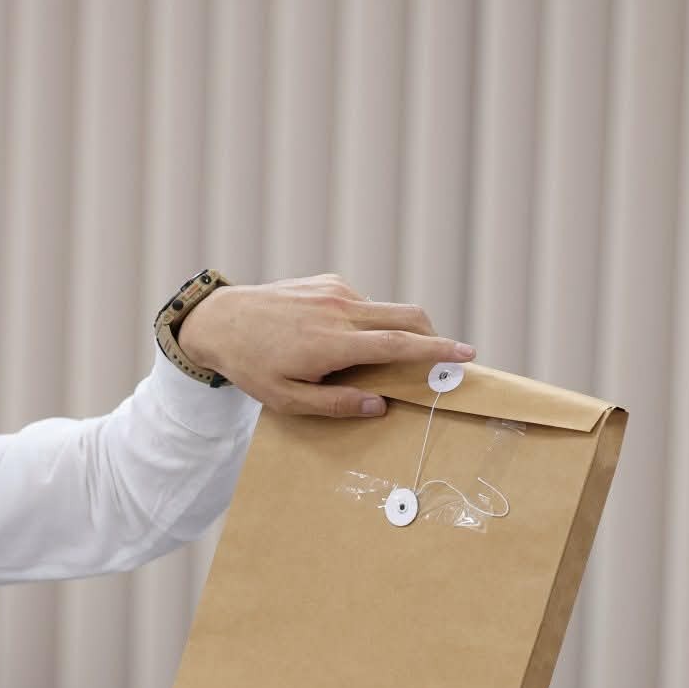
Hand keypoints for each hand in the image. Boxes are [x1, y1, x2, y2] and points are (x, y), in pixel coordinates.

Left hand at [175, 273, 474, 416]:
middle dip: (433, 334)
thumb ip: (335, 405)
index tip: (468, 354)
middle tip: (444, 356)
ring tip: (372, 359)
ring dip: (394, 332)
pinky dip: (367, 321)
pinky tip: (340, 339)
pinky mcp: (328, 281)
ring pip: (386, 310)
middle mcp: (339, 310)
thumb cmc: (252, 366)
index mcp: (333, 343)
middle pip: (407, 316)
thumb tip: (379, 406)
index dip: (438, 350)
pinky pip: (362, 303)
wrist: (220, 320)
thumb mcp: (288, 400)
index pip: (399, 344)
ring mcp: (335, 290)